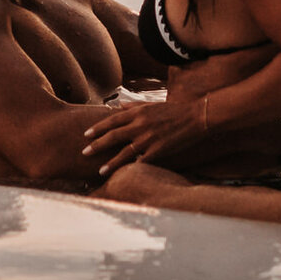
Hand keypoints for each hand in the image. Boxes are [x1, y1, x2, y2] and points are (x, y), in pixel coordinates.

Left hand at [83, 96, 207, 168]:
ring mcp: (149, 138)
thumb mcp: (152, 103)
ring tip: (100, 171)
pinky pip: (141, 161)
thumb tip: (118, 106)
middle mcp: (140, 124)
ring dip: (110, 163)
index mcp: (138, 112)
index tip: (86, 135)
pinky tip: (124, 175)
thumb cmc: (175, 110)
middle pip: (113, 136)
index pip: (112, 121)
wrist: (196, 116)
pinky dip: (132, 168)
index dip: (97, 128)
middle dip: (97, 145)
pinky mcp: (158, 150)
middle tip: (84, 153)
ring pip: (124, 152)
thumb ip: (134, 105)